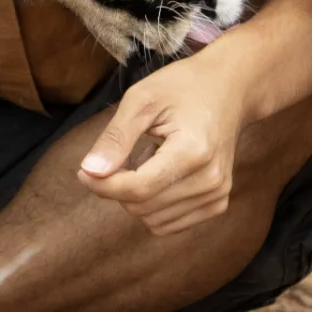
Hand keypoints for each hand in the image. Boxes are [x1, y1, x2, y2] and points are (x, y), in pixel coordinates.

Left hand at [76, 51, 254, 236]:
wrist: (229, 88)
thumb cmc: (182, 87)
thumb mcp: (142, 99)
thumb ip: (116, 137)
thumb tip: (89, 171)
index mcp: (194, 151)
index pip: (138, 188)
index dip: (103, 185)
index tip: (82, 171)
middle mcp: (211, 180)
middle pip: (142, 207)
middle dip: (119, 186)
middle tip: (123, 152)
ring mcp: (217, 194)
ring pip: (152, 221)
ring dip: (137, 196)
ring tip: (148, 158)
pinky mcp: (217, 203)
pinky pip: (168, 224)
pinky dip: (153, 204)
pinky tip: (161, 173)